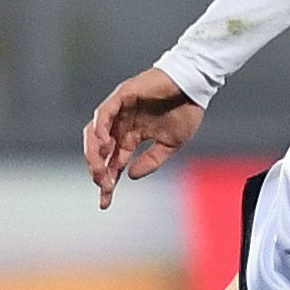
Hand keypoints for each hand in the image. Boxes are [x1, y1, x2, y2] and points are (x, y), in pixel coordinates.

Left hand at [83, 68, 202, 207]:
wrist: (195, 87)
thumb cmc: (186, 111)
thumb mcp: (171, 144)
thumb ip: (151, 160)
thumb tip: (130, 176)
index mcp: (131, 137)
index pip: (113, 163)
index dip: (108, 182)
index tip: (105, 202)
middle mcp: (120, 125)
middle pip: (99, 151)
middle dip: (99, 170)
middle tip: (104, 185)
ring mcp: (118, 111)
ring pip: (94, 134)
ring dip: (94, 152)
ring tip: (99, 168)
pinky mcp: (121, 96)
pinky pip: (103, 114)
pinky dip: (100, 128)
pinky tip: (104, 144)